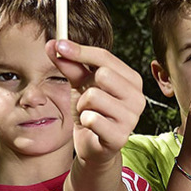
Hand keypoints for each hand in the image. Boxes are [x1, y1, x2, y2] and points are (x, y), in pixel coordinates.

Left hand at [46, 39, 144, 163]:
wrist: (92, 146)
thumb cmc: (90, 111)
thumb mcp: (79, 84)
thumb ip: (70, 65)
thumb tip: (53, 44)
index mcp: (132, 80)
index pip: (105, 57)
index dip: (80, 51)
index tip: (58, 45)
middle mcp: (137, 97)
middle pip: (102, 74)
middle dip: (86, 86)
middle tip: (87, 98)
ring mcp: (131, 118)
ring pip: (93, 97)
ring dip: (83, 106)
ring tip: (88, 114)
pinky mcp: (120, 136)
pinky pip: (91, 118)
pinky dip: (84, 121)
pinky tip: (91, 127)